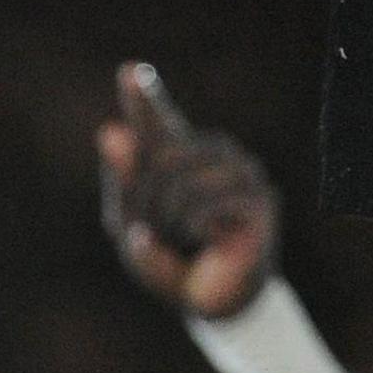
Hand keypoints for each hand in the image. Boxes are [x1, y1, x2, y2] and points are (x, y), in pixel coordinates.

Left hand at [97, 62, 276, 321]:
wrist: (213, 301)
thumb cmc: (170, 258)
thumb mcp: (130, 224)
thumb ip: (120, 180)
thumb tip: (112, 131)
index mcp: (176, 155)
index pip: (157, 118)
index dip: (143, 95)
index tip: (130, 71)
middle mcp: (212, 154)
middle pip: (157, 153)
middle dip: (141, 198)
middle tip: (152, 230)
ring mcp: (241, 172)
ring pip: (180, 178)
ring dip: (167, 217)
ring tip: (182, 237)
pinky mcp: (260, 199)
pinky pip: (205, 205)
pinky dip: (194, 229)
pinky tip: (208, 240)